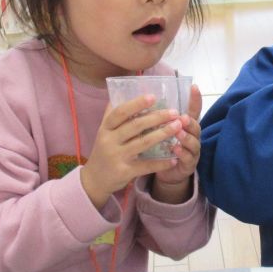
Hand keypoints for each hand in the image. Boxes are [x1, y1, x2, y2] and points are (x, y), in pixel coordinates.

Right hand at [80, 95, 182, 210]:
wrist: (94, 180)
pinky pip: (146, 166)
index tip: (153, 97)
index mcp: (105, 128)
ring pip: (143, 143)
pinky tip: (174, 159)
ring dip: (162, 134)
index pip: (120, 112)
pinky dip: (161, 163)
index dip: (136, 104)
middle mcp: (109, 141)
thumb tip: (121, 91)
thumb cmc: (103, 151)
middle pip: (135, 126)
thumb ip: (112, 114)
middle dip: (157, 117)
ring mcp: (117, 157)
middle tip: (174, 112)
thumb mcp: (103, 132)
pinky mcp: (124, 172)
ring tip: (178, 127)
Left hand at [152, 84, 203, 203]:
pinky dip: (182, 153)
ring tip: (178, 131)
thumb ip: (156, 116)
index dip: (194, 99)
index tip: (193, 87)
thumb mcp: (159, 130)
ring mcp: (192, 150)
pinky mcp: (188, 164)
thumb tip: (141, 96)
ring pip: (193, 142)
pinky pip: (187, 158)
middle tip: (182, 117)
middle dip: (189, 120)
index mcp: (185, 125)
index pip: (193, 110)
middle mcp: (192, 136)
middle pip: (195, 126)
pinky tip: (176, 149)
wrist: (166, 172)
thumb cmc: (162, 148)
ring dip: (186, 136)